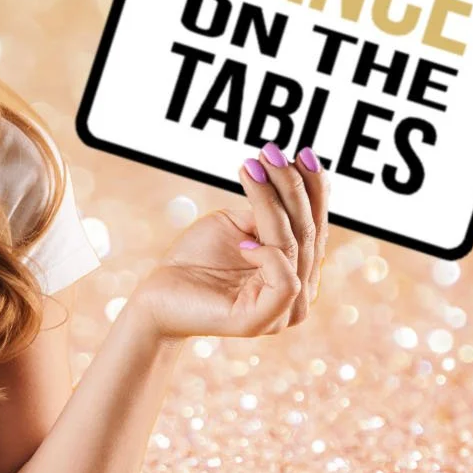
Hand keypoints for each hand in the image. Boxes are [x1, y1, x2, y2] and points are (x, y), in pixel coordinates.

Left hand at [131, 142, 328, 341]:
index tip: (302, 152)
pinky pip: (285, 281)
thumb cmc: (196, 259)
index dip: (313, 188)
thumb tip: (290, 188)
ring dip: (273, 203)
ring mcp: (283, 310)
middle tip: (271, 152)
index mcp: (298, 269)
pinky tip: (242, 241)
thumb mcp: (236, 225)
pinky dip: (267, 254)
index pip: (315, 224)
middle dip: (292, 186)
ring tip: (252, 170)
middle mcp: (299, 291)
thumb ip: (268, 214)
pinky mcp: (261, 321)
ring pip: (293, 247)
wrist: (158, 294)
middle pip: (308, 231)